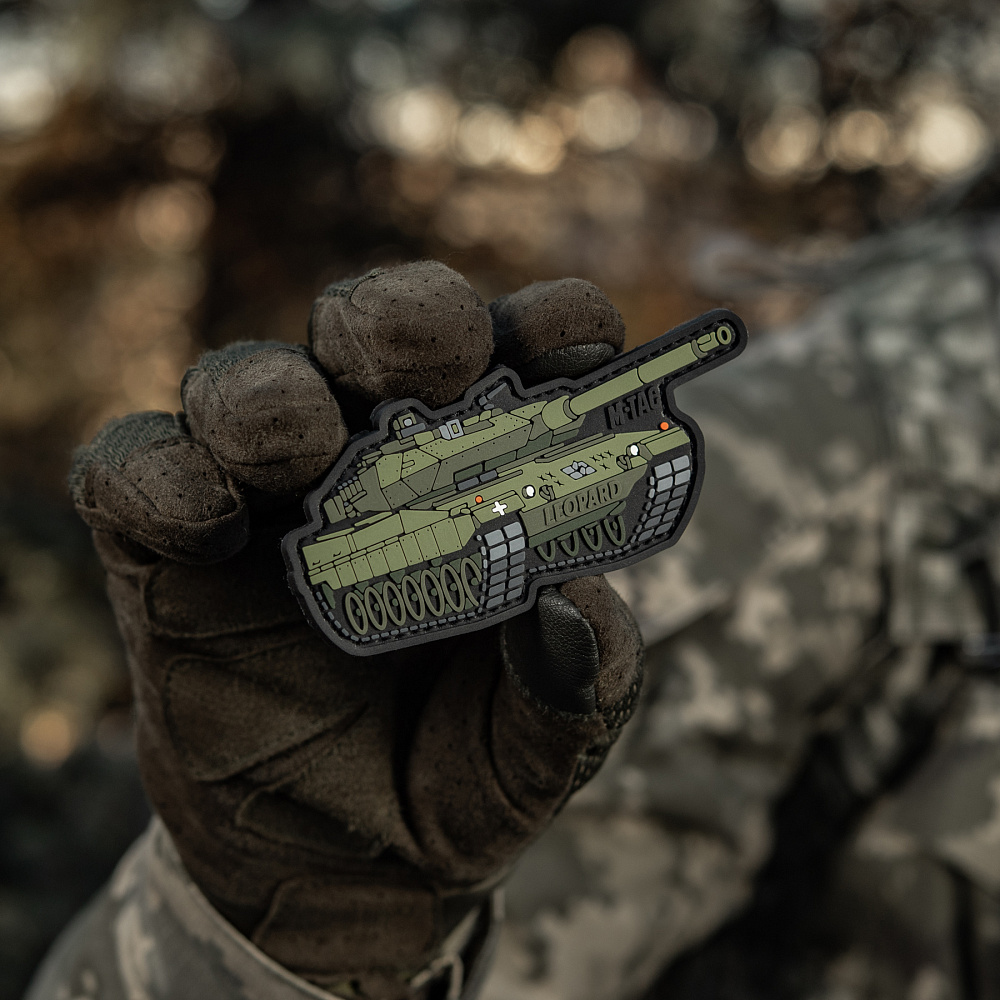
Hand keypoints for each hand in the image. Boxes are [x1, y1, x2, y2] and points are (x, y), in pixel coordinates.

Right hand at [69, 263, 642, 998]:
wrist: (340, 866)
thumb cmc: (455, 774)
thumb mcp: (542, 748)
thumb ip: (580, 685)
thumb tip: (572, 605)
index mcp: (486, 473)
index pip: (524, 353)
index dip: (555, 330)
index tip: (578, 357)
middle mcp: (376, 458)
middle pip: (379, 329)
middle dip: (405, 322)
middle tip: (428, 360)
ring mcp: (265, 496)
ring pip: (247, 383)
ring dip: (271, 395)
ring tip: (299, 447)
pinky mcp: (164, 547)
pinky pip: (133, 469)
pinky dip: (159, 476)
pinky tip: (206, 524)